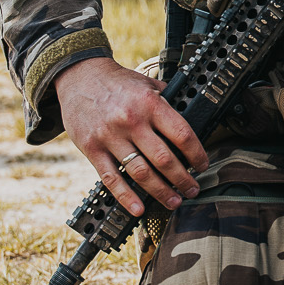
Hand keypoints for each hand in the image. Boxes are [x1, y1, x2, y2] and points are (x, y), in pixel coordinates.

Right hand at [55, 56, 206, 216]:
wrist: (80, 76)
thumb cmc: (118, 83)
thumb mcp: (148, 84)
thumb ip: (168, 103)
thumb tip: (193, 121)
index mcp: (150, 104)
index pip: (182, 134)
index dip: (197, 154)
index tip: (202, 165)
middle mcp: (132, 121)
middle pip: (164, 159)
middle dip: (183, 179)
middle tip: (193, 190)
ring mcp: (110, 136)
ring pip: (141, 172)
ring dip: (161, 192)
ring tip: (174, 201)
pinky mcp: (92, 149)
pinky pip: (111, 178)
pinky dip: (126, 197)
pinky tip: (138, 208)